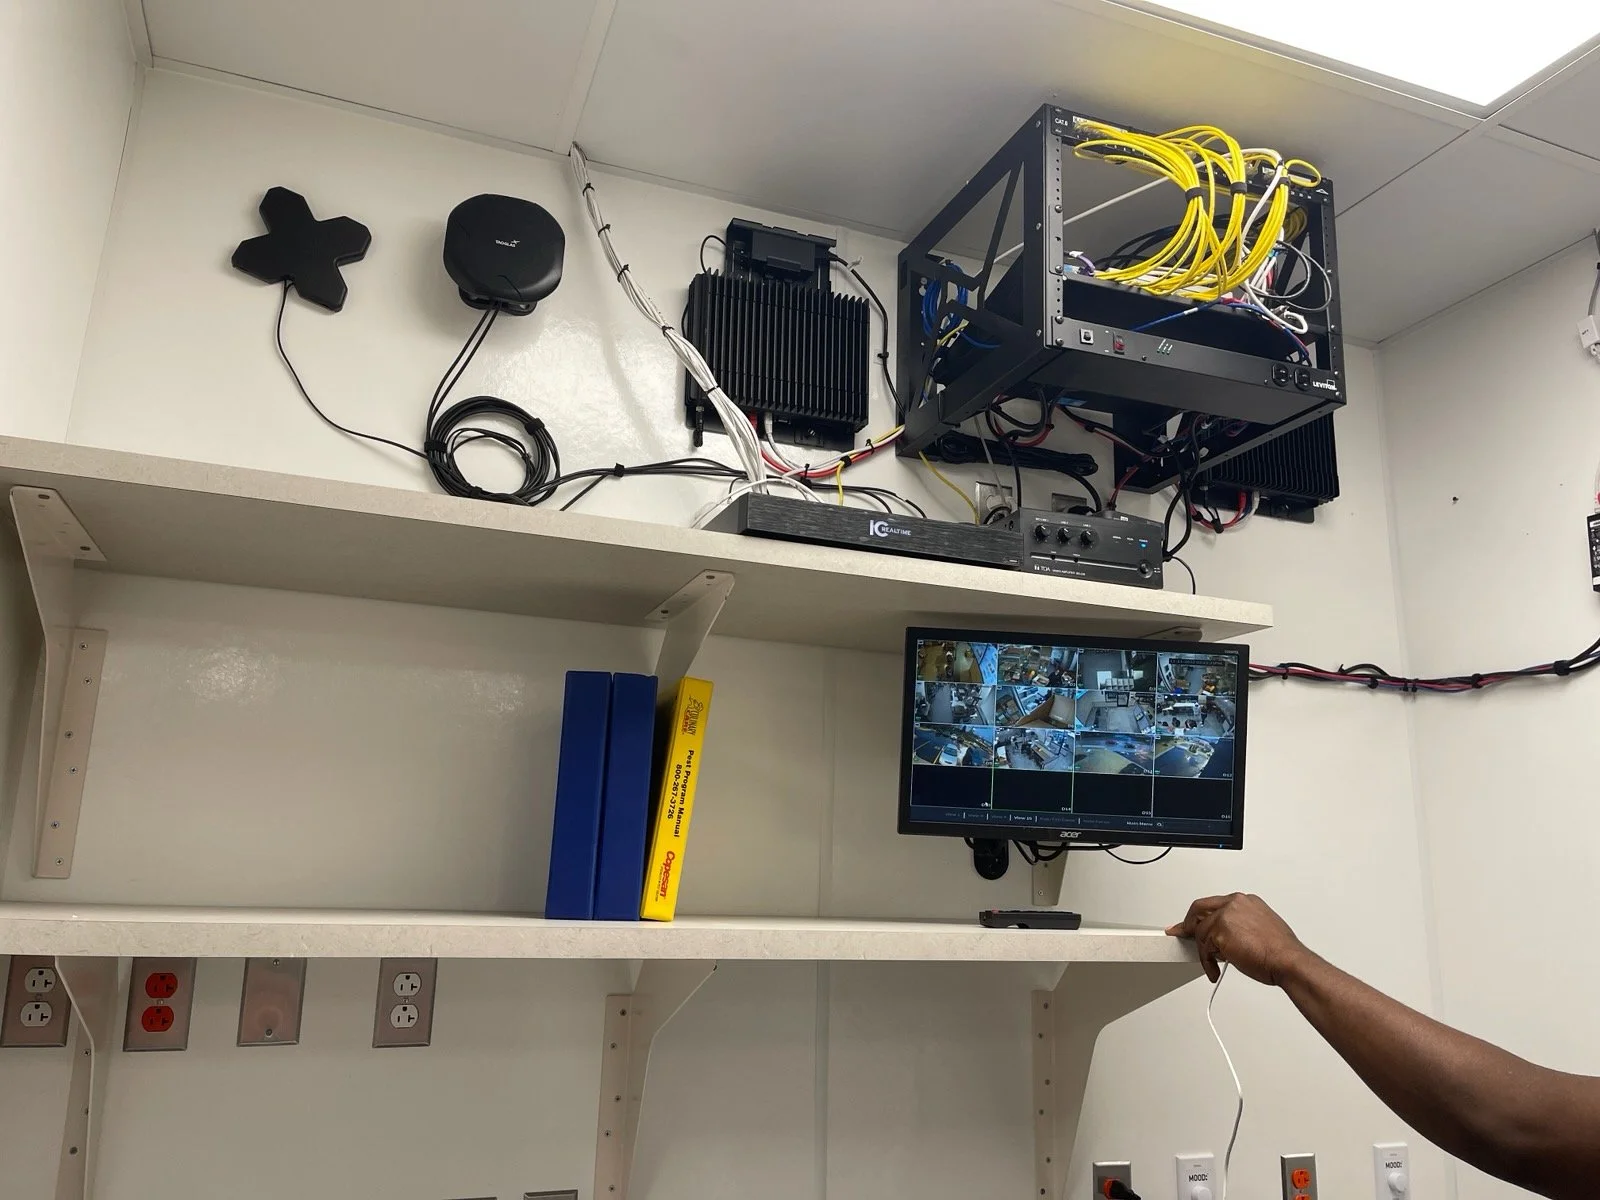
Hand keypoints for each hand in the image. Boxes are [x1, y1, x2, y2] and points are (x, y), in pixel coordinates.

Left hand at [1166, 893, 1310, 985]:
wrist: (1288, 961)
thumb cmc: (1281, 951)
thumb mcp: (1260, 929)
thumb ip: (1240, 927)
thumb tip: (1224, 938)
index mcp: (1245, 901)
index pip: (1215, 904)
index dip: (1201, 915)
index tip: (1191, 922)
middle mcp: (1235, 904)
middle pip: (1199, 909)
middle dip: (1188, 924)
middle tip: (1181, 934)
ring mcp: (1226, 916)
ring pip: (1201, 933)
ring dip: (1204, 953)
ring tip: (1214, 966)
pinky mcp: (1220, 932)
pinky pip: (1204, 949)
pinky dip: (1207, 963)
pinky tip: (1214, 971)